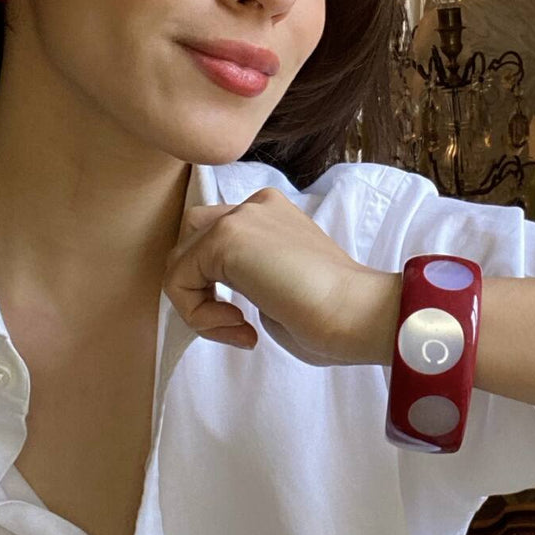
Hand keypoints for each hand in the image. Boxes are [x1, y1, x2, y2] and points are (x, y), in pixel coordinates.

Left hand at [163, 187, 401, 366]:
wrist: (355, 311)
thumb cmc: (332, 314)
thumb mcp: (282, 284)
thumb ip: (250, 277)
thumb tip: (213, 297)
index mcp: (273, 213)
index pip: (217, 239)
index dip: (219, 288)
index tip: (251, 324)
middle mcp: (254, 205)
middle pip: (191, 240)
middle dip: (200, 288)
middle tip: (237, 324)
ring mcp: (239, 218)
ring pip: (180, 262)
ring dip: (199, 307)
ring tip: (238, 329)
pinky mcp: (224, 238)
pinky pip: (178, 281)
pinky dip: (198, 315)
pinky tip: (239, 325)